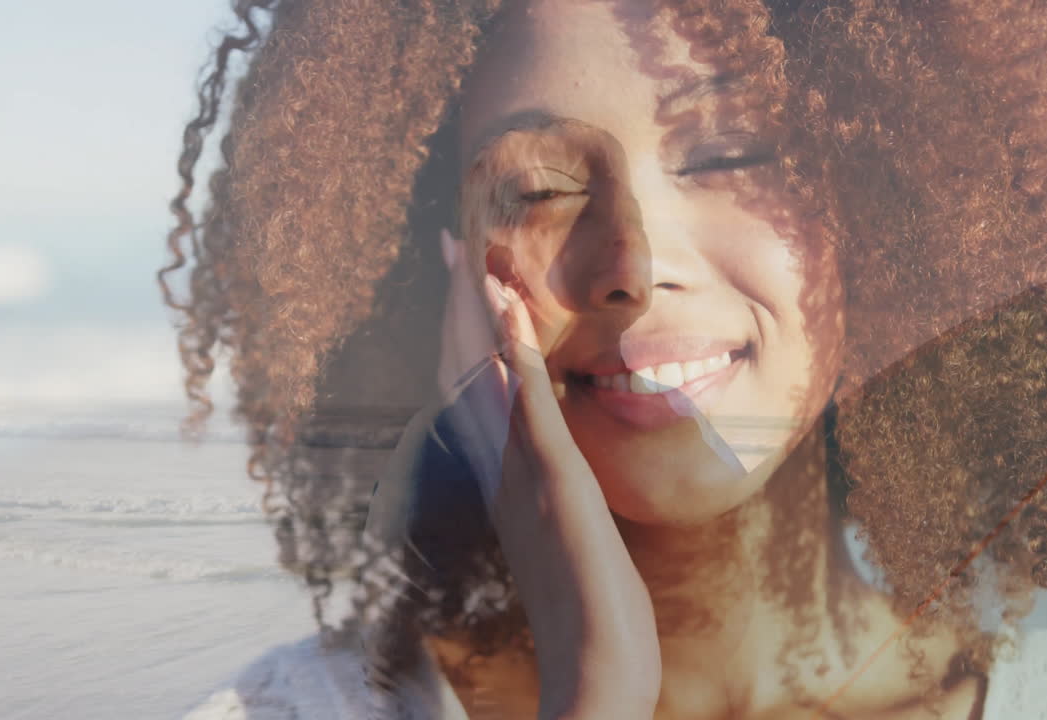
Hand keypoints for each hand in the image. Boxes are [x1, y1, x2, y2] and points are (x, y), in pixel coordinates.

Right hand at [437, 229, 661, 719]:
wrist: (594, 672)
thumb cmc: (593, 625)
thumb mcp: (572, 551)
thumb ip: (555, 511)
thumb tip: (554, 488)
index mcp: (510, 483)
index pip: (481, 394)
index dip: (473, 338)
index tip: (470, 291)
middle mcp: (505, 472)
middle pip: (471, 371)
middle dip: (462, 308)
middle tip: (452, 245)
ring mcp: (525, 475)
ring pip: (491, 378)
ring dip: (482, 313)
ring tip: (471, 255)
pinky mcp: (554, 481)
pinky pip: (531, 405)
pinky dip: (518, 353)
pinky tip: (511, 307)